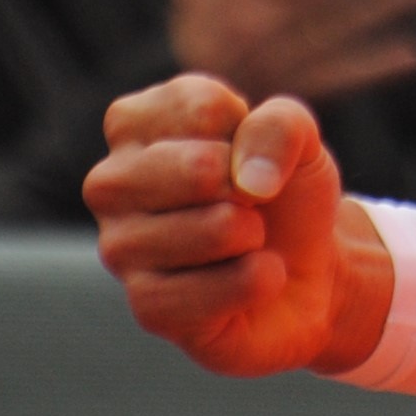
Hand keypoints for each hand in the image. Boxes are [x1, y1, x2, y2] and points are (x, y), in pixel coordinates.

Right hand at [88, 74, 393, 376]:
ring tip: (248, 241)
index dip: (251, 133)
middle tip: (252, 203)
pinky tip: (249, 280)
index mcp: (135, 123)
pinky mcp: (146, 307)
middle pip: (199, 168)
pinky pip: (221, 289)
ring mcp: (120, 247)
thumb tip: (249, 181)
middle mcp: (111, 183)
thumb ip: (279, 127)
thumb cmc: (284, 191)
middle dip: (250, 188)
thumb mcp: (298, 138)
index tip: (247, 153)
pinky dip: (258, 281)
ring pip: (215, 229)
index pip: (203, 108)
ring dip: (256, 236)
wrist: (305, 268)